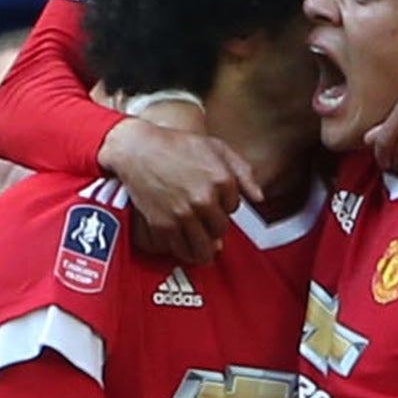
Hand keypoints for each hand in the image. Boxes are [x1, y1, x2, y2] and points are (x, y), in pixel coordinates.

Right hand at [97, 118, 262, 266]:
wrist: (138, 150)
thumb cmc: (176, 145)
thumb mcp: (216, 148)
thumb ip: (243, 172)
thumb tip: (259, 198)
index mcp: (221, 179)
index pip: (234, 207)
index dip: (224, 204)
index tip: (214, 199)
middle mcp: (204, 199)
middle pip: (221, 228)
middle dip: (215, 223)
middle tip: (204, 217)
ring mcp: (183, 215)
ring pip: (206, 247)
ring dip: (205, 245)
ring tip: (204, 243)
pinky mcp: (164, 225)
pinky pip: (182, 251)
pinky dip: (187, 252)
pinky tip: (187, 246)